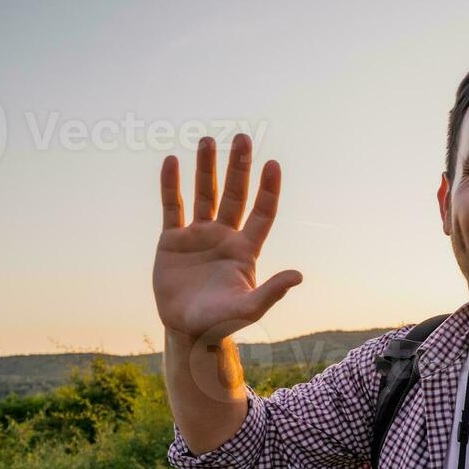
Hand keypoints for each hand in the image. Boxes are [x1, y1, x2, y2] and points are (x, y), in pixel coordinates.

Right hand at [153, 134, 300, 343]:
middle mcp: (224, 236)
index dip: (268, 189)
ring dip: (206, 168)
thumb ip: (271, 291)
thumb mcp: (248, 308)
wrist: (187, 330)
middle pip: (234, 195)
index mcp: (245, 249)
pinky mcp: (172, 240)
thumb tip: (298, 276)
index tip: (272, 164)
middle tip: (242, 138)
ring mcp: (198, 236)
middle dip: (238, 167)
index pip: (262, 212)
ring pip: (204, 194)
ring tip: (208, 140)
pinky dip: (171, 185)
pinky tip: (172, 161)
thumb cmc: (221, 323)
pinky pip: (172, 206)